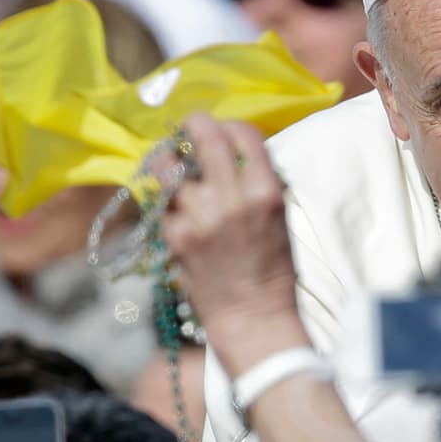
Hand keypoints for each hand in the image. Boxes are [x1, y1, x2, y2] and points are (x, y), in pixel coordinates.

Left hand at [161, 114, 299, 374]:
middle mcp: (231, 197)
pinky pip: (161, 202)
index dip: (230, 126)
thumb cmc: (273, 266)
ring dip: (171, 165)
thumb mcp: (279, 215)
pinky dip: (166, 201)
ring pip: (170, 168)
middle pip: (203, 136)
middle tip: (190, 130)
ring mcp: (199, 215)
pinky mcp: (174, 235)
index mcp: (265, 190)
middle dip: (194, 126)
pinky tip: (176, 209)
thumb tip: (231, 151)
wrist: (252, 315)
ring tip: (176, 172)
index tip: (223, 132)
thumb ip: (257, 180)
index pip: (242, 132)